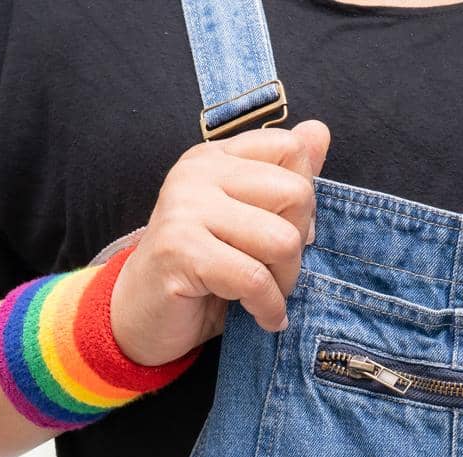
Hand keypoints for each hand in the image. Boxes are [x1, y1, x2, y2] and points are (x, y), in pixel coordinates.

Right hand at [111, 120, 331, 365]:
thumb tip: (320, 131)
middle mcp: (196, 173)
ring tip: (264, 296)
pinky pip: (254, 279)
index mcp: (215, 157)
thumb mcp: (250, 223)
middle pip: (296, 193)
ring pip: (282, 239)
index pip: (291, 149)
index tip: (284, 234)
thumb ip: (285, 178)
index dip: (304, 201)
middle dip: (298, 246)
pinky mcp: (179, 249)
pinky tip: (262, 317)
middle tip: (275, 274)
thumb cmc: (202, 274)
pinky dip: (268, 308)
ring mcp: (184, 207)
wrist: (142, 318)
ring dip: (284, 281)